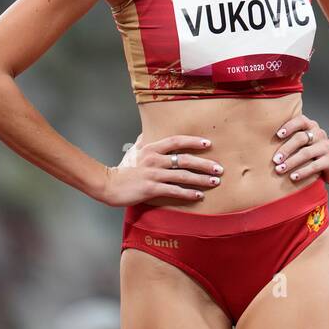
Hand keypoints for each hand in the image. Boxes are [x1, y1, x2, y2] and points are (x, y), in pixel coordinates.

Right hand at [103, 135, 223, 206]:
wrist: (110, 185)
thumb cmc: (123, 169)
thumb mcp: (134, 151)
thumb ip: (142, 142)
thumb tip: (145, 133)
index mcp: (152, 148)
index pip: (176, 141)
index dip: (193, 141)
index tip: (208, 144)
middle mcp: (155, 159)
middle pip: (185, 159)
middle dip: (204, 164)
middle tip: (219, 168)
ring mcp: (154, 174)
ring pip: (183, 175)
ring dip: (201, 179)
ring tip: (214, 181)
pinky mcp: (152, 189)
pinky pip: (174, 191)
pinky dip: (188, 193)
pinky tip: (198, 196)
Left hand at [271, 114, 328, 184]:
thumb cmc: (311, 150)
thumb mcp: (304, 141)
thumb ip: (290, 137)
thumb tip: (262, 141)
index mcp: (311, 126)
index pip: (300, 121)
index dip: (289, 126)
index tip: (277, 135)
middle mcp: (319, 134)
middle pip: (301, 138)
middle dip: (286, 149)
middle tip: (275, 160)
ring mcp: (326, 147)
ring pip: (306, 153)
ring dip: (291, 162)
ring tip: (280, 169)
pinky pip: (314, 166)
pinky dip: (302, 172)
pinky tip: (293, 177)